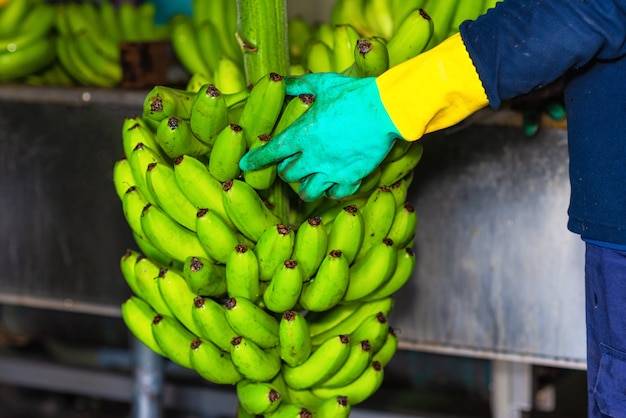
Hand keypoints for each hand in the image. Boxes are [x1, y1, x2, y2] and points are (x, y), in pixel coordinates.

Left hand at [239, 73, 403, 201]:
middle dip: (285, 171)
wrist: (388, 108)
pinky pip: (334, 195)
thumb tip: (278, 81)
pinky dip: (330, 192)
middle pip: (287, 175)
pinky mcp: (351, 178)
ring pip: (308, 192)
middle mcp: (313, 156)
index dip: (255, 160)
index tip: (246, 164)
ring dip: (304, 188)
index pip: (269, 152)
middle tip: (290, 165)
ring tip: (307, 183)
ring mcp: (332, 170)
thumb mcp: (323, 83)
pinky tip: (332, 186)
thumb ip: (298, 85)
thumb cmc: (354, 93)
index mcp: (302, 134)